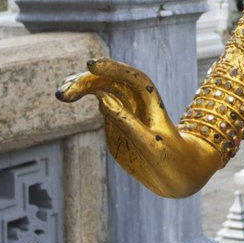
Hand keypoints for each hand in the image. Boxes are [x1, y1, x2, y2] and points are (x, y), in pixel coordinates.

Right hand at [56, 59, 220, 198]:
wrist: (181, 177)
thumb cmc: (173, 160)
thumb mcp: (151, 144)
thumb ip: (127, 122)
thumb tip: (102, 99)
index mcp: (150, 102)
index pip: (130, 77)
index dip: (111, 68)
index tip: (91, 65)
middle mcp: (137, 102)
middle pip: (111, 82)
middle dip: (87, 82)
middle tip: (63, 92)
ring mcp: (126, 112)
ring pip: (102, 90)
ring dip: (82, 86)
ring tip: (62, 93)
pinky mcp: (118, 125)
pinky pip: (101, 106)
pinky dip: (85, 99)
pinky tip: (68, 96)